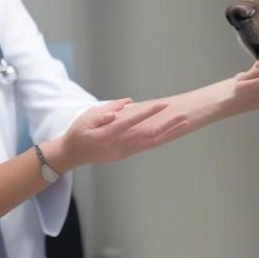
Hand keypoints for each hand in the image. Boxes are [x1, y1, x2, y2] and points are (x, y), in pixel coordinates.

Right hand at [51, 98, 189, 170]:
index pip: (132, 122)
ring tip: (185, 122)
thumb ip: (106, 110)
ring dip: (170, 132)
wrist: (73, 154)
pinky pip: (148, 145)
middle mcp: (120, 146)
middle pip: (149, 135)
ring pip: (152, 142)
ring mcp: (125, 151)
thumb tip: (128, 103)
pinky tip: (173, 132)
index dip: (148, 113)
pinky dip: (162, 138)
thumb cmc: (79, 132)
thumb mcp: (87, 117)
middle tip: (184, 115)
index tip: (161, 104)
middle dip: (168, 125)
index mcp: (108, 136)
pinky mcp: (128, 153)